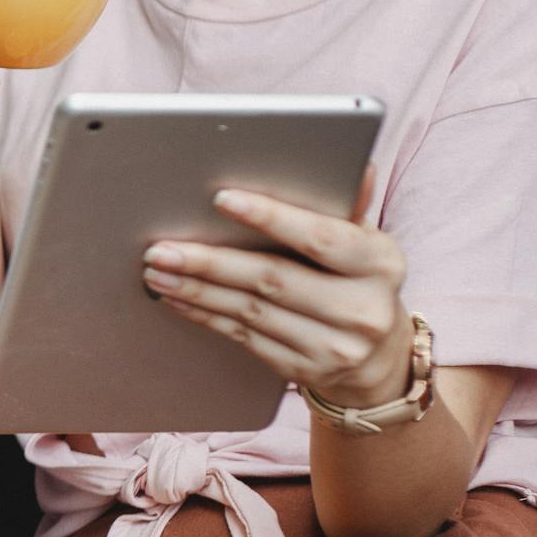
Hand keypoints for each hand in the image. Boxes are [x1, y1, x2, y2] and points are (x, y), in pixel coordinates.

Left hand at [140, 169, 416, 407]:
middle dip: (210, 262)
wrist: (379, 357)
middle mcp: (362, 309)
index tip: (221, 199)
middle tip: (161, 248)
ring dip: (196, 290)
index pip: (320, 237)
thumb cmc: (359, 280)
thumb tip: (354, 165)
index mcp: (380, 264)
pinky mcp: (304, 370)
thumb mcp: (364, 243)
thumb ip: (347, 206)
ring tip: (157, 271)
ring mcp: (334, 346)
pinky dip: (205, 315)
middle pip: (273, 279)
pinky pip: (244, 338)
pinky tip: (177, 299)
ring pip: (251, 312)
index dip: (270, 218)